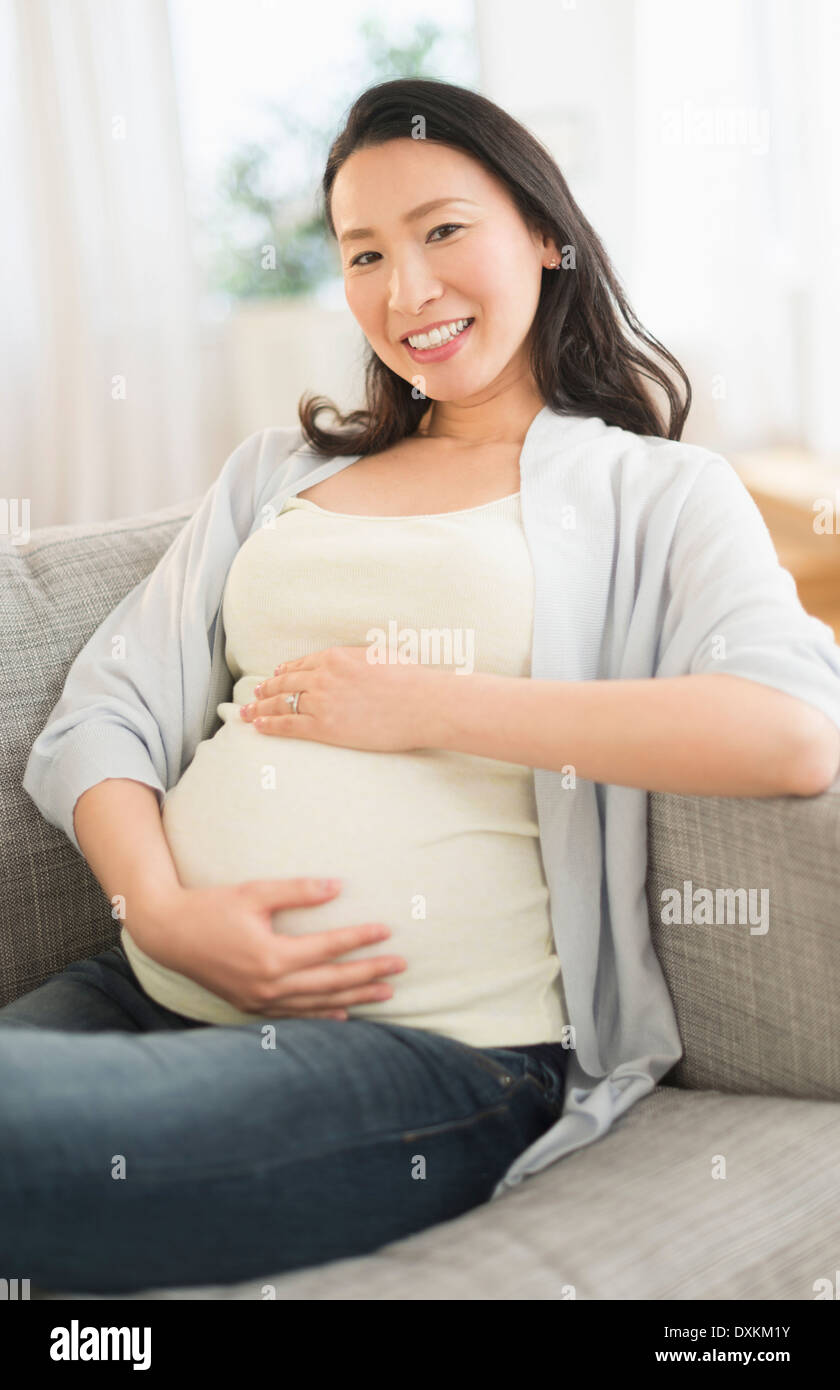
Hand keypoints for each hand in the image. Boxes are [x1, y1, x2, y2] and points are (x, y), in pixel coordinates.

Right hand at [127, 879, 406, 1017]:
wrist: (168, 935)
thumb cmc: (212, 906)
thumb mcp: (255, 892)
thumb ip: (297, 891)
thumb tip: (338, 886)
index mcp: (272, 955)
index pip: (328, 948)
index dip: (359, 939)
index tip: (387, 931)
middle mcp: (269, 984)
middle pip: (331, 982)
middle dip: (369, 974)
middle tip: (402, 967)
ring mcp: (260, 1000)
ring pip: (318, 1003)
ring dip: (354, 998)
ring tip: (386, 994)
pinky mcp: (251, 1005)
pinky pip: (296, 1014)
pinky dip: (322, 1014)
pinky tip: (344, 1014)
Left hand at [240, 646, 441, 750]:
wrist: (422, 703)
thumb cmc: (409, 680)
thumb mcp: (379, 655)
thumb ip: (356, 658)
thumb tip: (350, 663)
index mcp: (334, 657)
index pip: (300, 665)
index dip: (284, 672)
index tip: (274, 676)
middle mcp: (322, 676)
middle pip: (285, 683)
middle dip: (267, 689)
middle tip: (255, 694)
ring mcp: (320, 702)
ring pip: (282, 703)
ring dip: (261, 708)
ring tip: (248, 712)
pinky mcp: (324, 727)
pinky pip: (288, 725)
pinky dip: (270, 725)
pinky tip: (259, 726)